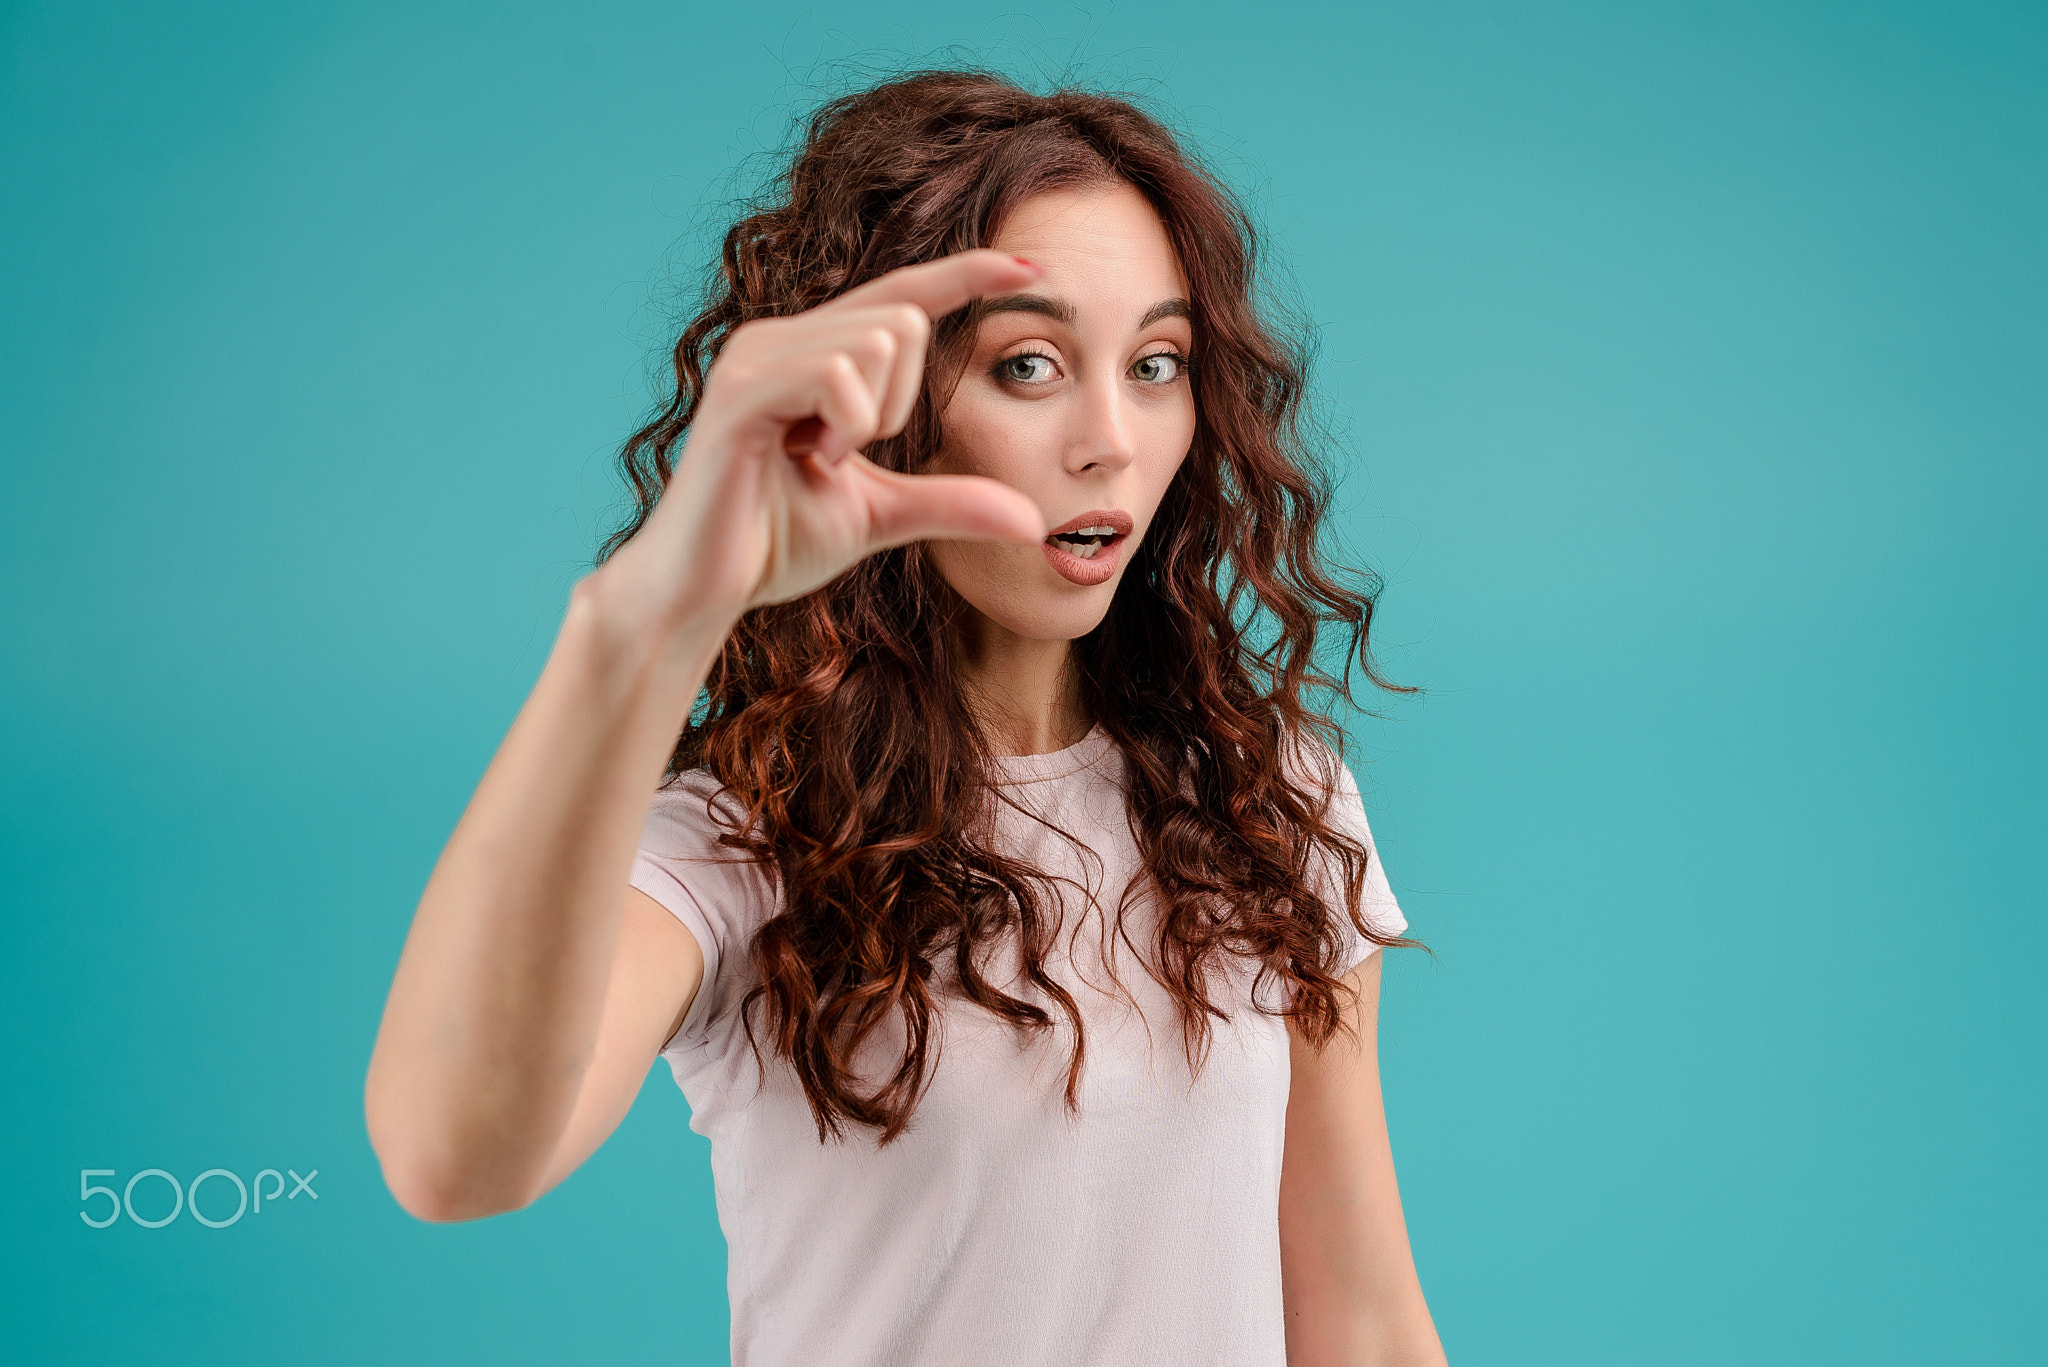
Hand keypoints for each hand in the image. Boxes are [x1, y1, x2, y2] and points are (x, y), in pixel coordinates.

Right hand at [599, 249, 1048, 634]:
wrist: (702, 590)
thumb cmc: (775, 544)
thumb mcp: (884, 515)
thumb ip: (952, 503)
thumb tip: (1035, 521)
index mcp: (810, 352)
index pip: (902, 293)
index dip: (967, 274)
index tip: (1034, 268)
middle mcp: (779, 337)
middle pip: (903, 318)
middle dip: (902, 399)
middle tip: (844, 455)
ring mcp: (755, 357)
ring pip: (877, 340)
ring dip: (869, 419)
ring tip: (817, 460)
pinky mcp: (740, 391)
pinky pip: (836, 376)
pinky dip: (844, 427)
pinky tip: (804, 460)